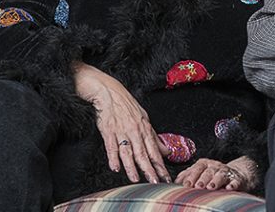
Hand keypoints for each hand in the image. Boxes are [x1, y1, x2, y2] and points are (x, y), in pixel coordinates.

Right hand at [72, 62, 170, 183]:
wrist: (109, 92)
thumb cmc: (127, 105)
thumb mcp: (144, 119)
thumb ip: (153, 137)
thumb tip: (165, 150)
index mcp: (145, 128)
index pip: (154, 150)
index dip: (160, 164)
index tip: (165, 176)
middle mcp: (135, 131)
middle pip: (143, 153)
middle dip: (150, 169)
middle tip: (155, 182)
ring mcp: (121, 131)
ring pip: (128, 152)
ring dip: (132, 167)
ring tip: (136, 179)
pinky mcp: (108, 131)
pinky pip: (111, 146)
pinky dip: (113, 157)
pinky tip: (116, 167)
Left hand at [175, 156, 256, 191]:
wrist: (235, 174)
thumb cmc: (212, 175)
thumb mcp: (199, 172)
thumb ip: (187, 175)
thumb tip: (174, 182)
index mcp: (205, 164)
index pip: (197, 168)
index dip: (192, 176)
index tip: (186, 185)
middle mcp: (215, 166)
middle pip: (208, 171)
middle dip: (202, 179)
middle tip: (197, 186)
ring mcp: (226, 172)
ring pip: (221, 175)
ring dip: (215, 181)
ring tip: (211, 187)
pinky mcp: (237, 179)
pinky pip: (235, 180)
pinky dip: (233, 184)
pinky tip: (229, 188)